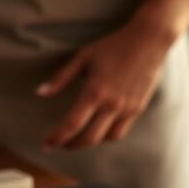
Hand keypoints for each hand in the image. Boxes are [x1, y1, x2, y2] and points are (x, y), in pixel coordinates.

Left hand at [37, 25, 172, 148]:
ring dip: (90, 142)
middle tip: (61, 144)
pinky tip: (99, 128)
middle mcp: (111, 104)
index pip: (72, 124)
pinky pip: (120, 131)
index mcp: (94, 92)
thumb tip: (40, 93)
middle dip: (71, 145)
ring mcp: (126, 108)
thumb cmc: (113, 46)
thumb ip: (61, 78)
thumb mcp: (83, 57)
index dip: (56, 138)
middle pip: (88, 138)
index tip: (46, 146)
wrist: (148, 41)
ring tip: (80, 137)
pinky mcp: (137, 109)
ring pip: (106, 139)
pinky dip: (107, 135)